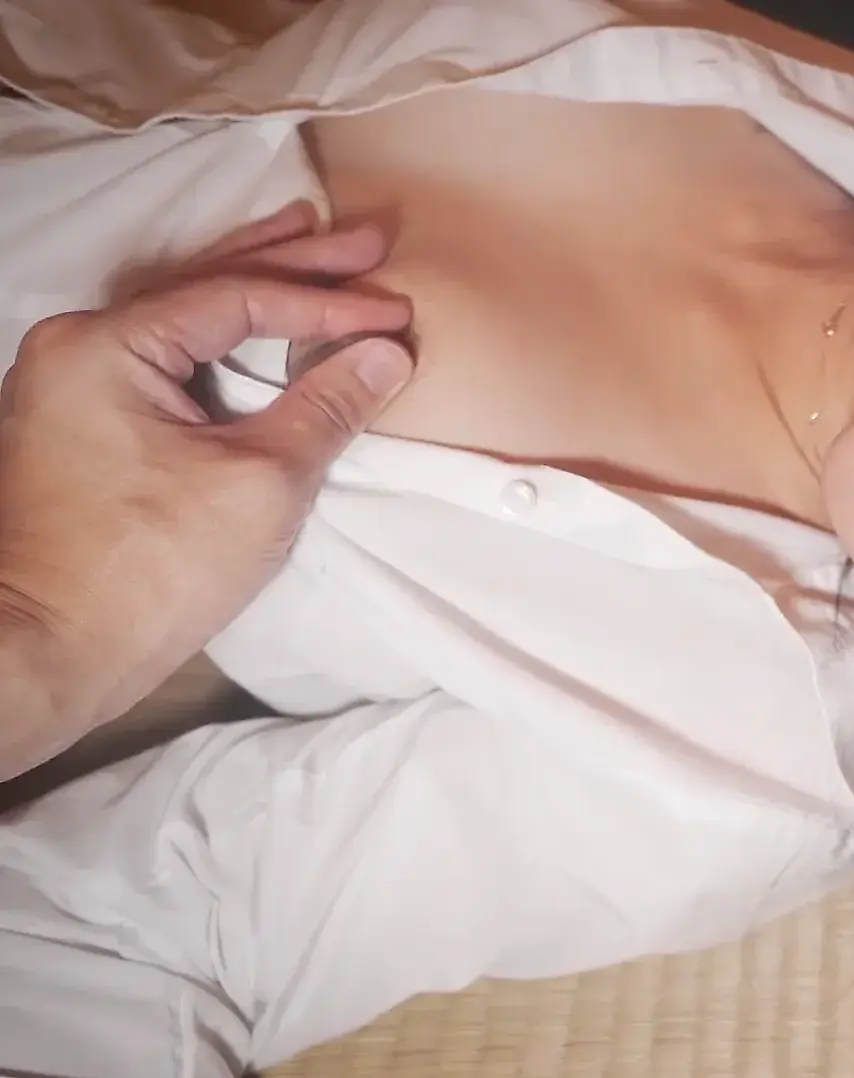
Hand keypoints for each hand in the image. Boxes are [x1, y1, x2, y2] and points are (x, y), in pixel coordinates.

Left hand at [0, 205, 414, 777]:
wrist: (45, 652)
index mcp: (108, 344)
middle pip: (205, 282)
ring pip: (182, 311)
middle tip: (369, 237)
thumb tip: (385, 354)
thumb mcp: (260, 483)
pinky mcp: (83, 424)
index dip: (327, 301)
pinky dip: (221, 331)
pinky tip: (257, 323)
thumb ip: (325, 407)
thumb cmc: (145, 570)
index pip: (240, 297)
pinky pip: (164, 352)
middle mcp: (77, 345)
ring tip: (313, 243)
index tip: (396, 313)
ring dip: (256, 283)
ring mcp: (71, 383)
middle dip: (295, 260)